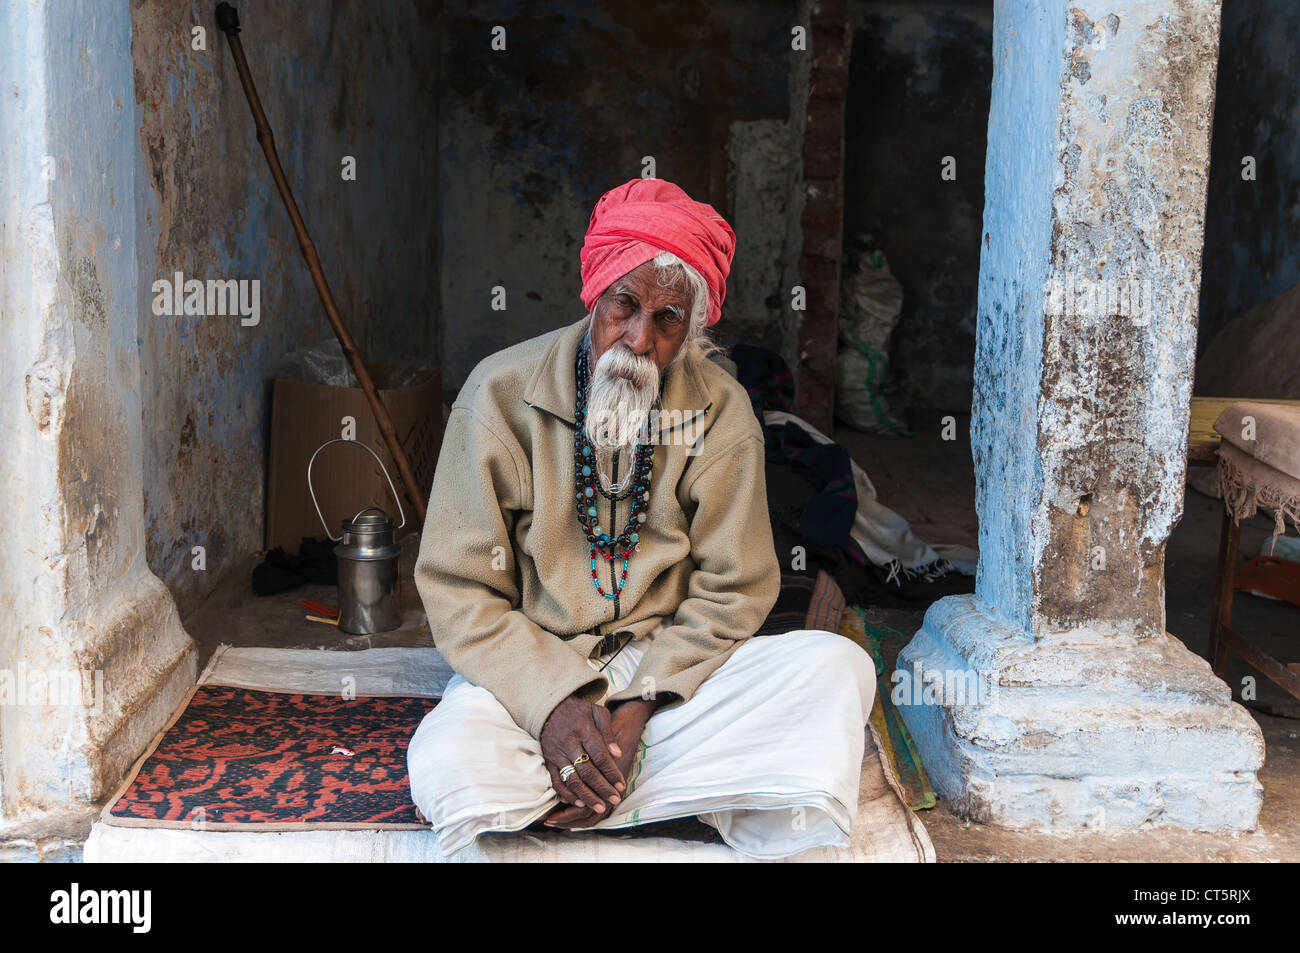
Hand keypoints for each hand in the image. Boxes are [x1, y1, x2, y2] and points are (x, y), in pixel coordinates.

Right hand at [539, 695, 625, 816]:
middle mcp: (569, 743)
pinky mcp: (548, 761)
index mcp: (583, 730)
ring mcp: (557, 753)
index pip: (600, 756)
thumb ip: (608, 732)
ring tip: (600, 807)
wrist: (550, 708)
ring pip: (572, 779)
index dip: (611, 772)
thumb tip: (617, 754)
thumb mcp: (597, 713)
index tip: (621, 786)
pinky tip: (580, 803)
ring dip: (587, 796)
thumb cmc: (579, 711)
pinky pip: (557, 781)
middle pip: (587, 771)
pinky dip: (568, 794)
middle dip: (602, 788)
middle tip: (615, 800)